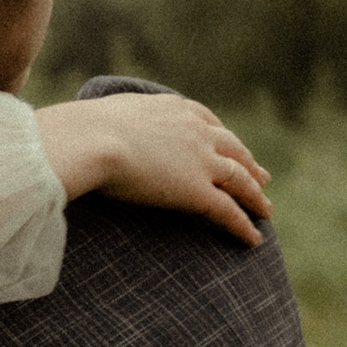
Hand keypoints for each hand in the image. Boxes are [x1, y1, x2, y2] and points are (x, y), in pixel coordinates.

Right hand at [36, 92, 272, 245]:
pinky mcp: (198, 191)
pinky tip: (253, 239)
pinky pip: (229, 211)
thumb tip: (82, 133)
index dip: (222, 136)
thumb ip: (108, 124)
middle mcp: (195, 130)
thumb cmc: (81, 130)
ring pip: (240, 180)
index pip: (207, 120)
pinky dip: (244, 225)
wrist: (90, 141)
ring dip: (255, 196)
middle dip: (248, 164)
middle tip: (262, 178)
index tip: (231, 146)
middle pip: (233, 148)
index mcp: (172, 108)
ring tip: (265, 210)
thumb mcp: (101, 115)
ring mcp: (200, 160)